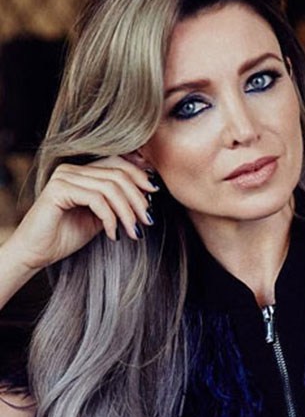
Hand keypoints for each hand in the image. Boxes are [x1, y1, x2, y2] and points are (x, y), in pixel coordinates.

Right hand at [4, 156, 158, 271]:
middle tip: (147, 221)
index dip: (139, 176)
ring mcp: (64, 177)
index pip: (118, 163)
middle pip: (118, 174)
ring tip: (134, 232)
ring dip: (127, 213)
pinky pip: (97, 200)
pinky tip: (114, 235)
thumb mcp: (100, 217)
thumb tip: (147, 196)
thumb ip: (116, 203)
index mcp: (82, 171)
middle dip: (138, 199)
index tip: (155, 196)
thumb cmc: (66, 236)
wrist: (37, 252)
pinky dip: (110, 219)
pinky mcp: (59, 190)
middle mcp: (72, 169)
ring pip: (110, 188)